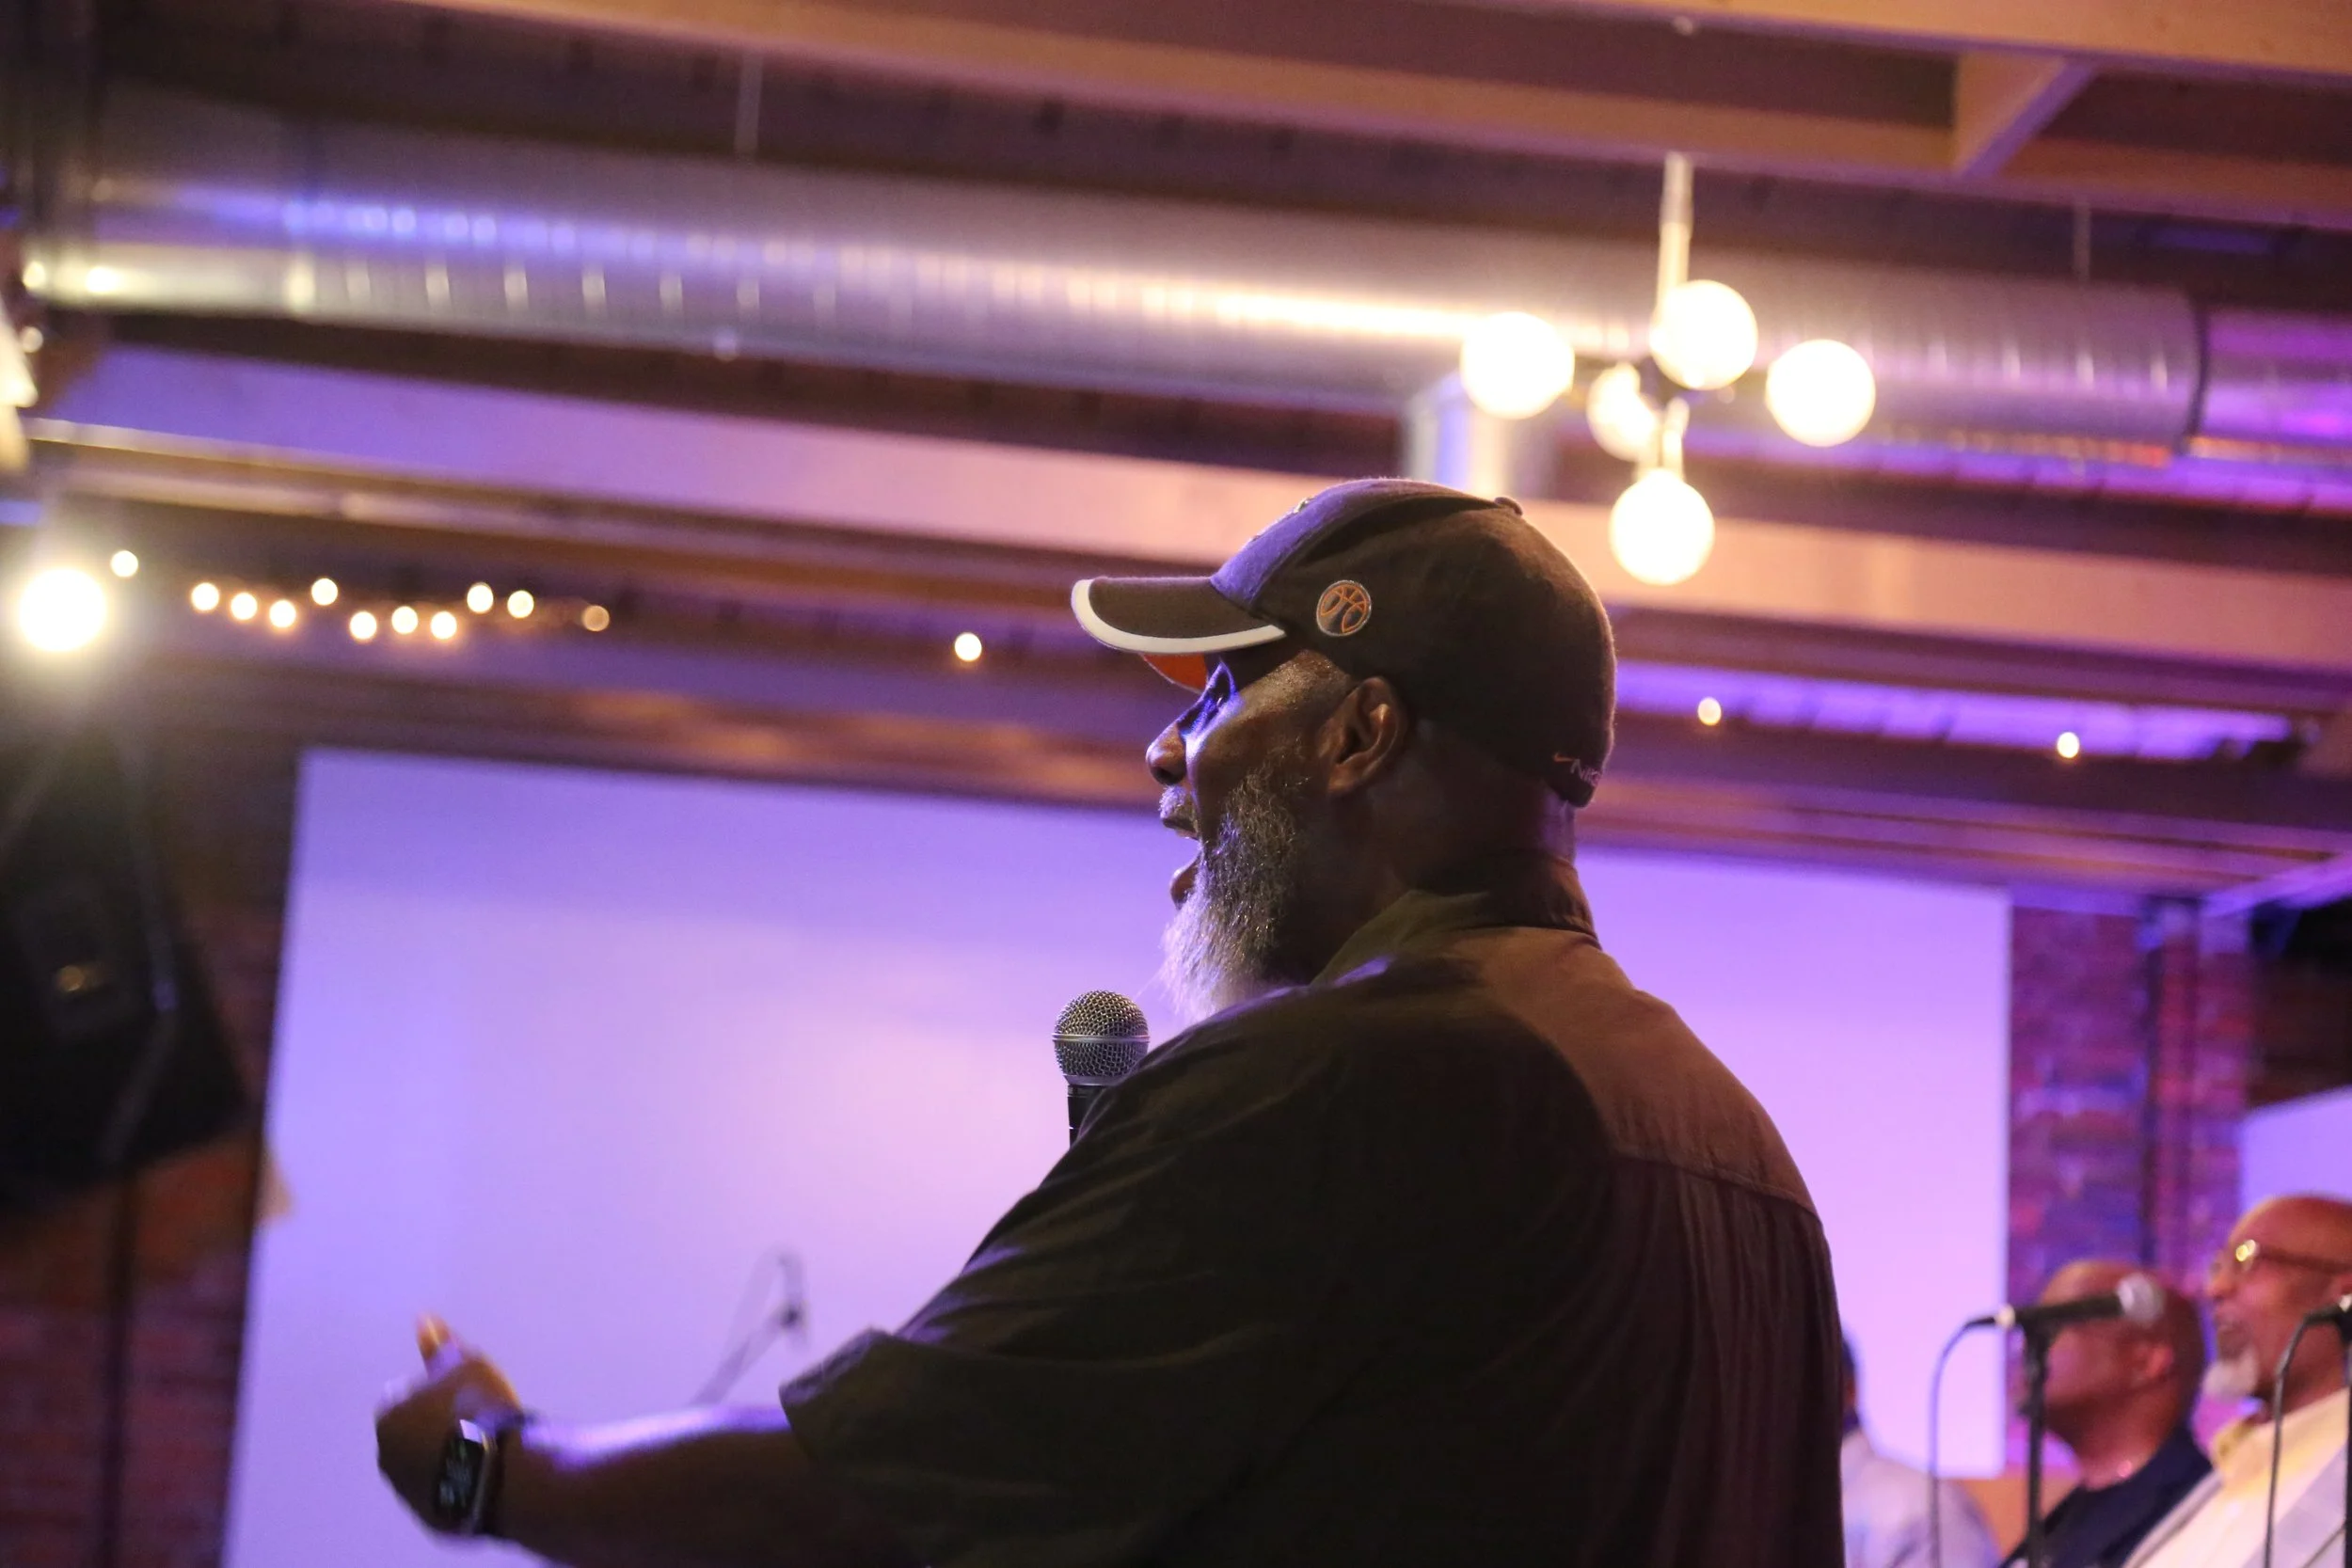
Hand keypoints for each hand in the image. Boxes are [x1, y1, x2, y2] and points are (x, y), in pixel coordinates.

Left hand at [375, 1314, 524, 1529]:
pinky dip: (458, 1481)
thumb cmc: (478, 1407)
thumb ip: (441, 1346)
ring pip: (426, 1463)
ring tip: (485, 1446)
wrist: (500, 1471)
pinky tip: (485, 1472)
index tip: (465, 1391)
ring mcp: (407, 1490)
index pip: (405, 1393)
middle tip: (476, 1418)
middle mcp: (387, 1456)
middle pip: (413, 1431)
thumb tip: (423, 1319)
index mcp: (388, 1416)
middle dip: (436, 1425)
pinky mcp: (431, 1516)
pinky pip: (444, 1490)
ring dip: (445, 1454)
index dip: (437, 1389)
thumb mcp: (464, 1363)